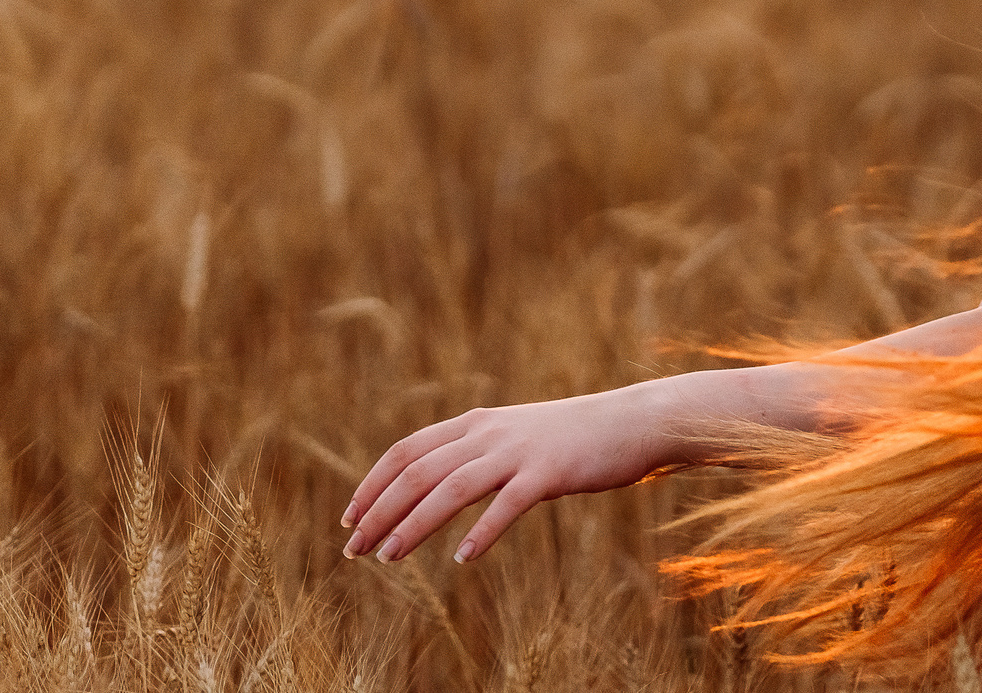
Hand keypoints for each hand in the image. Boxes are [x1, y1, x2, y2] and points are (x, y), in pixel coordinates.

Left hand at [339, 387, 681, 563]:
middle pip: (419, 470)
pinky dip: (482, 532)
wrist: (632, 421)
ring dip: (414, 524)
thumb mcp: (515, 437)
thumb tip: (437, 484)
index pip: (407, 450)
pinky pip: (508, 504)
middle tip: (353, 550)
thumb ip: (477, 454)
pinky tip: (464, 559)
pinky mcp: (550, 472)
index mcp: (476, 422)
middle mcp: (489, 432)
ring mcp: (519, 450)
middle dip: (379, 510)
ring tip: (388, 557)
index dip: (372, 484)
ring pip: (452, 487)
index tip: (349, 518)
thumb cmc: (573, 438)